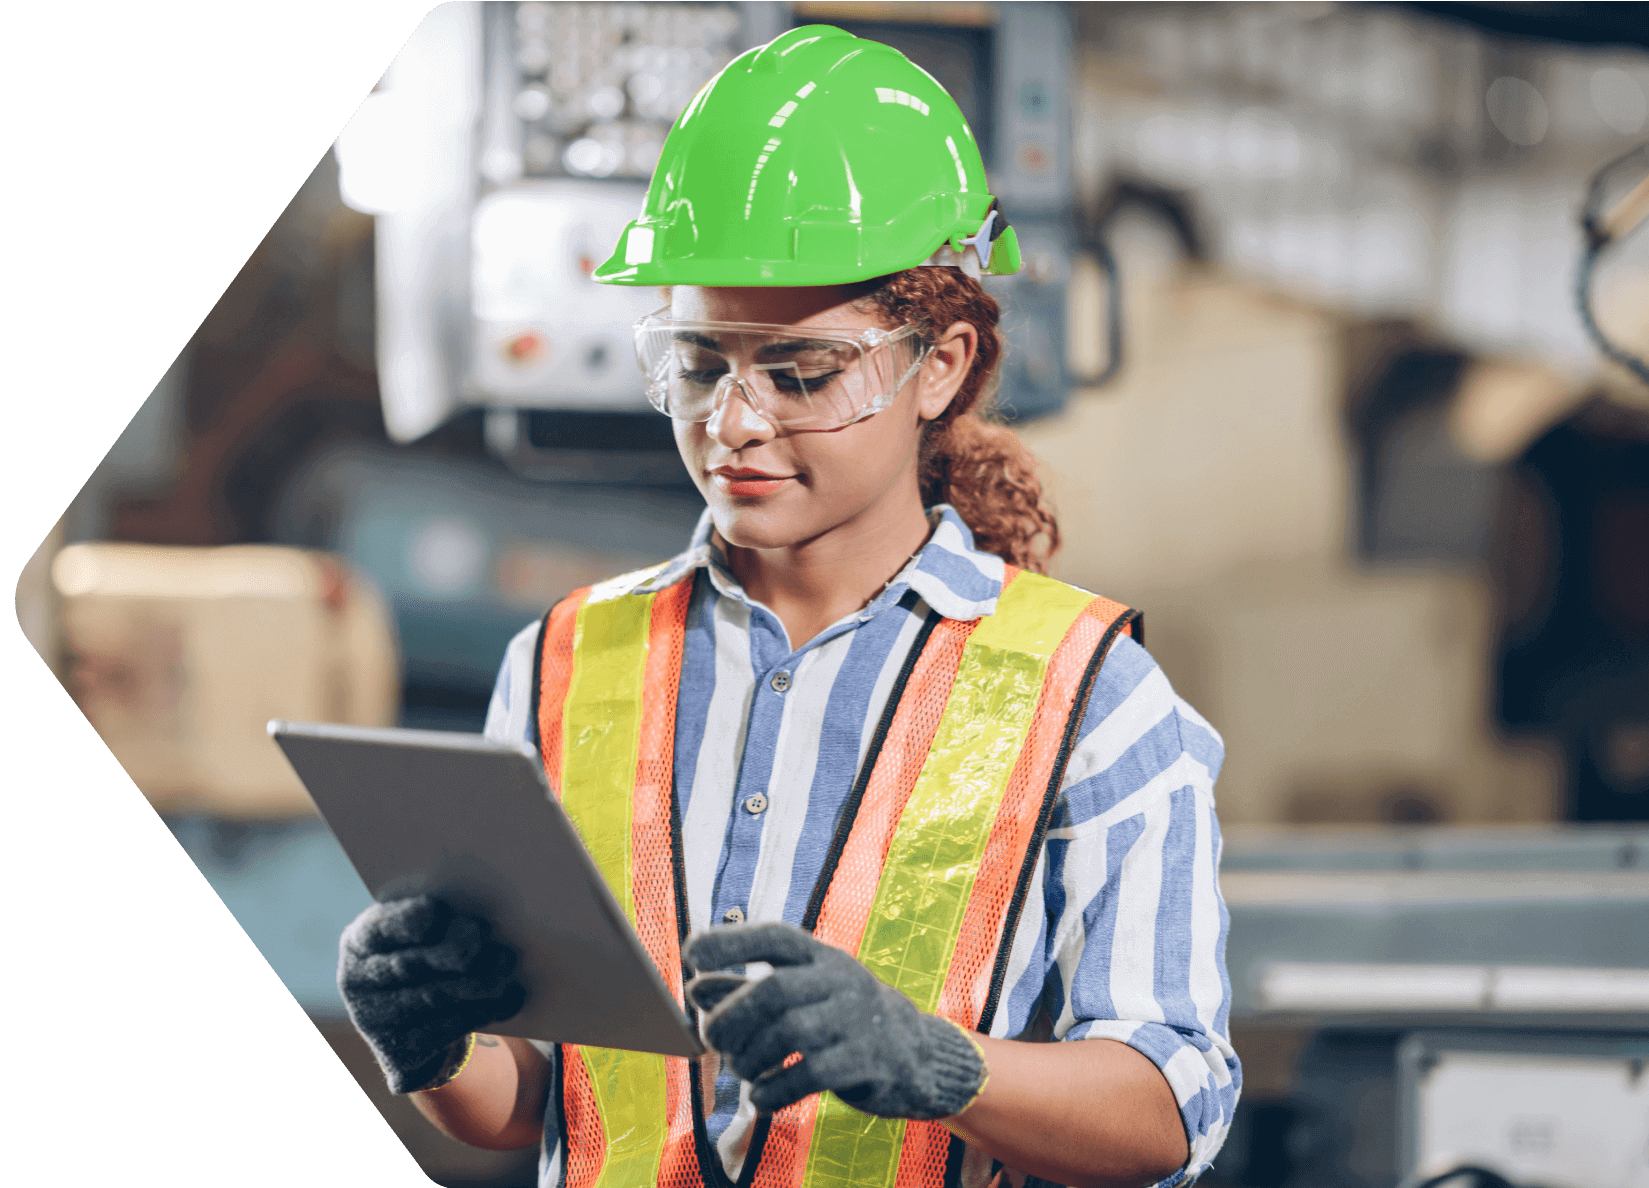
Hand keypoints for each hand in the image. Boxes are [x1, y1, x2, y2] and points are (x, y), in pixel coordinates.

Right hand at [338, 895, 525, 1093]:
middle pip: (410, 964)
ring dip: (481, 978)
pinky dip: (487, 1008)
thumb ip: (438, 923)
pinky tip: (510, 994)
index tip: (437, 909)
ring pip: (436, 996)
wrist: (417, 1028)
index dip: (405, 919)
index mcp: (359, 942)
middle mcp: (357, 984)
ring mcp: (375, 1023)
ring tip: (506, 961)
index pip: (376, 928)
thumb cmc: (425, 960)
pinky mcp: (402, 1055)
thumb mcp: (420, 935)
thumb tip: (472, 919)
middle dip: (456, 947)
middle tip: (486, 932)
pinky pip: (451, 1027)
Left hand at [683, 922, 986, 1119]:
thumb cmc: (839, 1019)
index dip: (731, 942)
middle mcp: (842, 979)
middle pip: (775, 990)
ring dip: (751, 1057)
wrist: (914, 1054)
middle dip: (731, 1017)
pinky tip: (762, 1097)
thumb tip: (695, 989)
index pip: (775, 936)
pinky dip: (774, 1089)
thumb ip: (747, 991)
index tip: (692, 956)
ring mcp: (860, 1019)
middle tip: (713, 1039)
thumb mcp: (800, 997)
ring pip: (790, 1032)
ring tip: (742, 1069)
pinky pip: (810, 1074)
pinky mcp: (870, 1061)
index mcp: (821, 957)